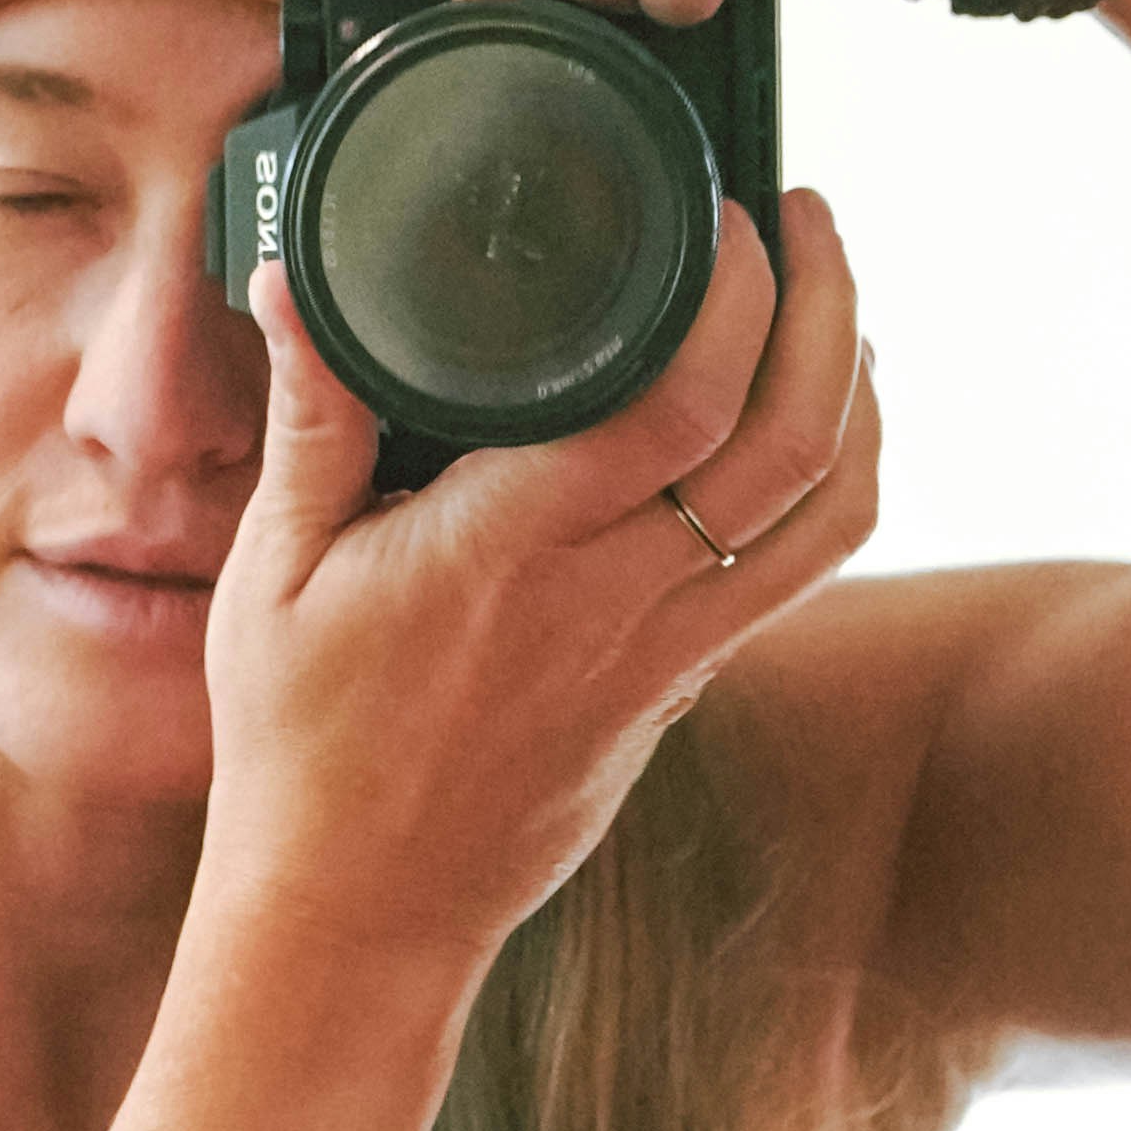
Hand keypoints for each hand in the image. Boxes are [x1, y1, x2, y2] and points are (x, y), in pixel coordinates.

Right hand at [197, 191, 885, 984]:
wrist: (359, 916)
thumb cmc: (302, 748)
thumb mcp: (272, 573)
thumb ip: (310, 419)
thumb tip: (289, 283)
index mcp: (511, 551)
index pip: (678, 407)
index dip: (733, 296)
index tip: (727, 214)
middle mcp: (614, 601)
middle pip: (792, 443)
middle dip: (828, 306)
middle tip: (806, 217)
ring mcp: (667, 654)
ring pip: (829, 513)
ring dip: (859, 393)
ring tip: (833, 302)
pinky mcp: (682, 690)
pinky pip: (800, 571)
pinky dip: (835, 479)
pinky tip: (811, 420)